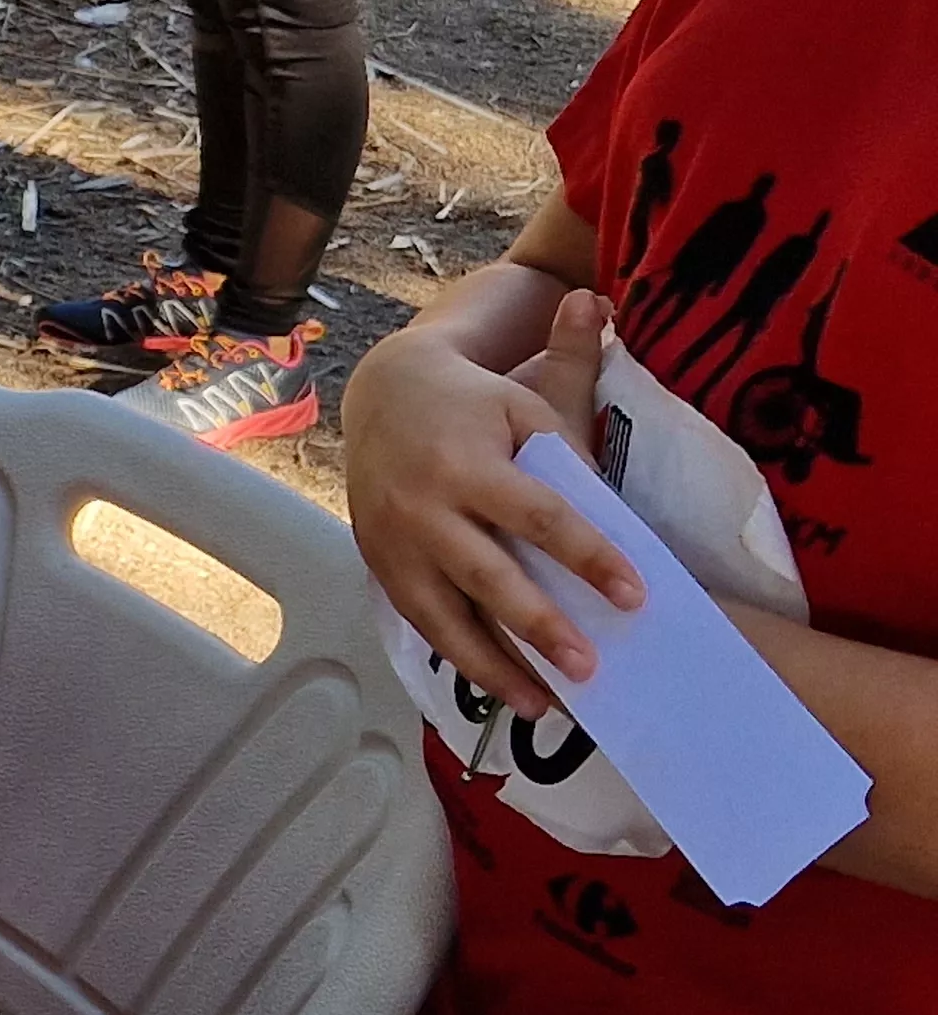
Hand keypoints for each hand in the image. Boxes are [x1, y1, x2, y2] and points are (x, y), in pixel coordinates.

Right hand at [344, 291, 642, 718]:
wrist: (379, 396)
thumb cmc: (471, 400)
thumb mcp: (520, 392)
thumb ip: (570, 374)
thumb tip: (603, 309)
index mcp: (466, 462)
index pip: (537, 516)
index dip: (587, 556)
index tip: (635, 595)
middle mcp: (424, 509)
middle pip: (487, 578)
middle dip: (538, 627)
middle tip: (590, 669)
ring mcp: (395, 544)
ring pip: (445, 618)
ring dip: (496, 666)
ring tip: (548, 706)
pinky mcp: (382, 566)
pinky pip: (425, 623)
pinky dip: (465, 660)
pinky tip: (508, 691)